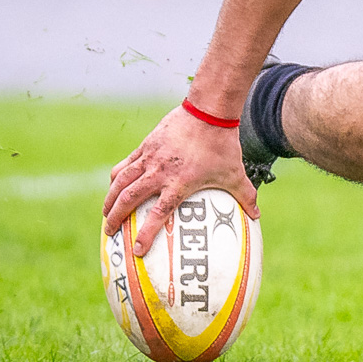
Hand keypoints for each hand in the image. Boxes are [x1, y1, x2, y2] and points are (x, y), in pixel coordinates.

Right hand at [103, 106, 258, 257]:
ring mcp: (150, 157)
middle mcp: (160, 172)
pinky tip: (114, 184)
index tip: (137, 251)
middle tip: (109, 233)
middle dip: (115, 218)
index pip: (158, 214)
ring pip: (121, 181)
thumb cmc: (222, 144)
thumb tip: (257, 215)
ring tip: (105, 214)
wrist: (209, 110)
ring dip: (110, 199)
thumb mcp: (235, 172)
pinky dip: (117, 177)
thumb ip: (245, 195)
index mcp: (179, 183)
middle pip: (129, 198)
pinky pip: (126, 164)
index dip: (146, 234)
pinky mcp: (146, 144)